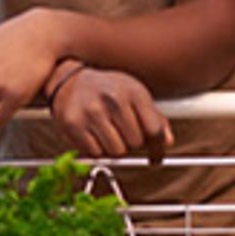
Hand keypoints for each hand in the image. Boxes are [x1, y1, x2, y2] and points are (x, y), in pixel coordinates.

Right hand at [49, 67, 173, 161]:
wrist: (68, 79)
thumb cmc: (105, 88)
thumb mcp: (133, 93)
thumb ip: (153, 118)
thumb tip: (166, 141)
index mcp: (132, 91)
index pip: (154, 130)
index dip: (157, 147)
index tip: (156, 156)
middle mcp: (112, 99)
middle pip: (136, 143)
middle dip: (132, 143)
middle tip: (123, 134)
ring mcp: (91, 112)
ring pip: (116, 151)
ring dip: (114, 147)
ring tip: (108, 132)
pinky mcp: (73, 124)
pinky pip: (95, 153)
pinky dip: (97, 149)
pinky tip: (94, 134)